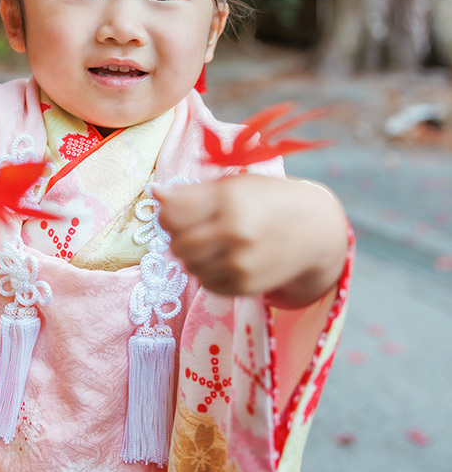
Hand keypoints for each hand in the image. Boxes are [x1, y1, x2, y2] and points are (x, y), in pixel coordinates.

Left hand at [157, 175, 347, 307]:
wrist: (315, 230)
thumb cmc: (268, 200)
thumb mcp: (234, 185)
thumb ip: (193, 193)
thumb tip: (155, 194)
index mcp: (228, 199)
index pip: (171, 215)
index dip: (169, 215)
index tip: (181, 212)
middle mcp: (234, 232)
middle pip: (177, 244)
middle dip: (181, 237)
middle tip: (199, 229)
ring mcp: (240, 262)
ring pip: (190, 266)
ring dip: (194, 257)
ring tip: (215, 243)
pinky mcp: (245, 286)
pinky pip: (206, 283)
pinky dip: (209, 273)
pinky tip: (226, 259)